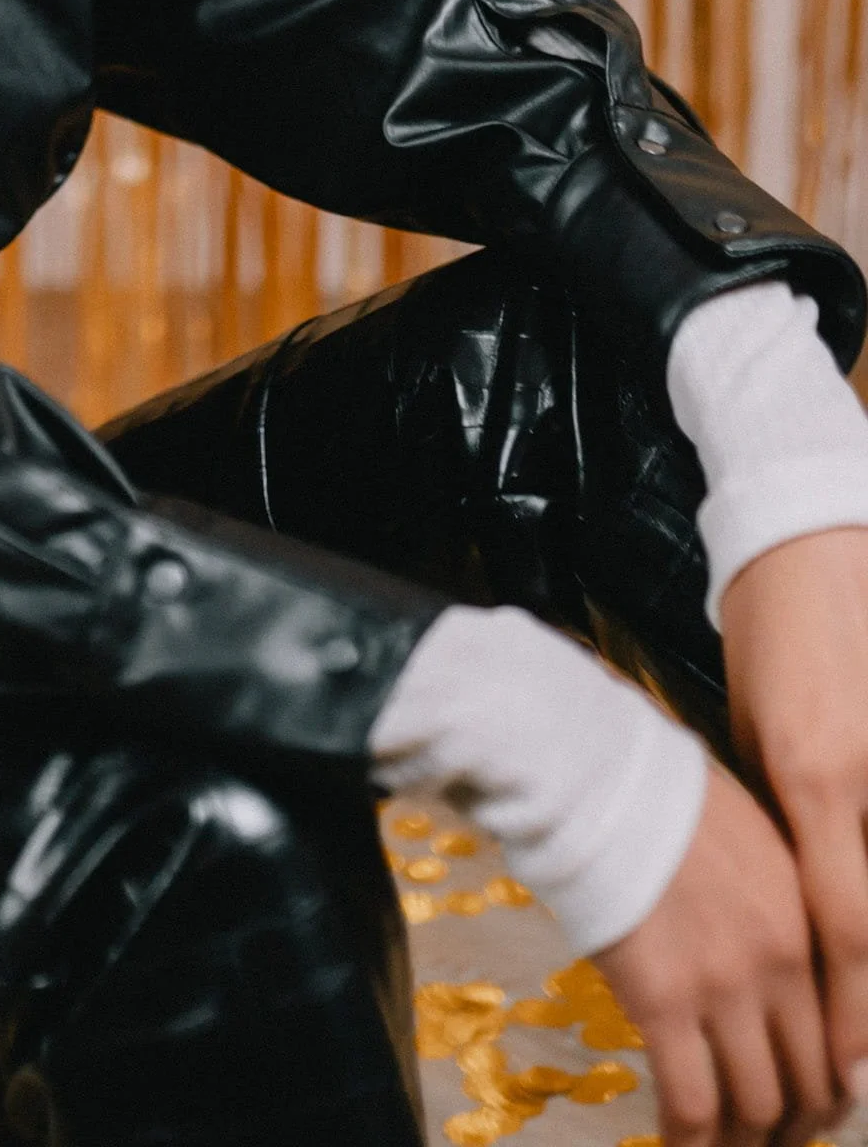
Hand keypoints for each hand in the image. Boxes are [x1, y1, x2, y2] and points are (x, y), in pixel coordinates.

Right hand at [597, 761, 833, 1144]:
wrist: (600, 775)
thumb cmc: (669, 796)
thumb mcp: (761, 843)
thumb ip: (785, 912)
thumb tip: (784, 973)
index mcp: (809, 924)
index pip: (845, 1038)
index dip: (834, 1090)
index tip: (817, 1109)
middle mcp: (780, 966)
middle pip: (811, 1083)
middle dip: (797, 1126)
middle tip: (774, 1139)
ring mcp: (723, 986)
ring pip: (758, 1106)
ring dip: (746, 1141)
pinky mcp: (662, 1002)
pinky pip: (692, 1102)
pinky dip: (691, 1141)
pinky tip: (678, 1145)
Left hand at [720, 525, 867, 1091]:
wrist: (812, 539)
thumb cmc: (772, 633)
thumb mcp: (757, 735)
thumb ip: (785, 821)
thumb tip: (800, 908)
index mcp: (817, 779)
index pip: (847, 930)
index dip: (854, 1015)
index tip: (849, 1076)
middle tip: (863, 1070)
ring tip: (865, 1016)